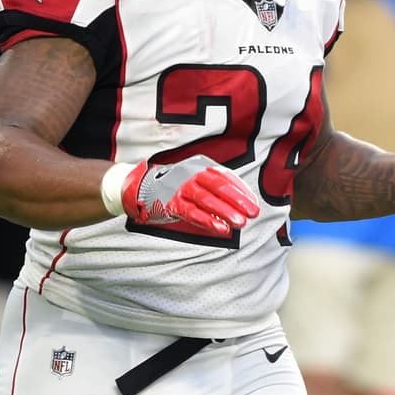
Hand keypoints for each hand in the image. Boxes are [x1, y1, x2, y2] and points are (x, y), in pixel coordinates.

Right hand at [121, 156, 260, 236]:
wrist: (140, 186)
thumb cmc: (174, 184)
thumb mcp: (195, 178)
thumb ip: (214, 187)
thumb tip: (240, 201)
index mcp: (200, 166)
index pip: (226, 177)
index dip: (242, 191)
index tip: (254, 203)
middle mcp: (191, 174)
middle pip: (219, 187)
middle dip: (238, 201)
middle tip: (253, 213)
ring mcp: (180, 187)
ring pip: (207, 200)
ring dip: (226, 212)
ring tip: (240, 223)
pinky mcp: (171, 202)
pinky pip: (192, 212)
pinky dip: (207, 220)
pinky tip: (220, 228)